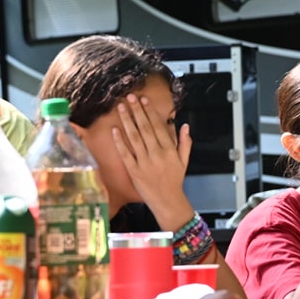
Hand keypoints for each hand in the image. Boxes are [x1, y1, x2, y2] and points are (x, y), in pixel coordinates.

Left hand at [113, 93, 193, 219]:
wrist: (167, 201)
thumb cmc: (174, 181)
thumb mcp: (184, 161)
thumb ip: (185, 142)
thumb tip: (184, 126)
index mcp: (169, 150)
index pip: (158, 126)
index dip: (150, 112)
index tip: (144, 100)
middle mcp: (157, 154)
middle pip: (145, 128)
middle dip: (137, 111)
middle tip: (130, 97)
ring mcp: (144, 162)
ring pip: (134, 137)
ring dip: (127, 121)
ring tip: (121, 108)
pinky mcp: (134, 171)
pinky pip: (126, 153)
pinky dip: (120, 142)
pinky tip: (114, 130)